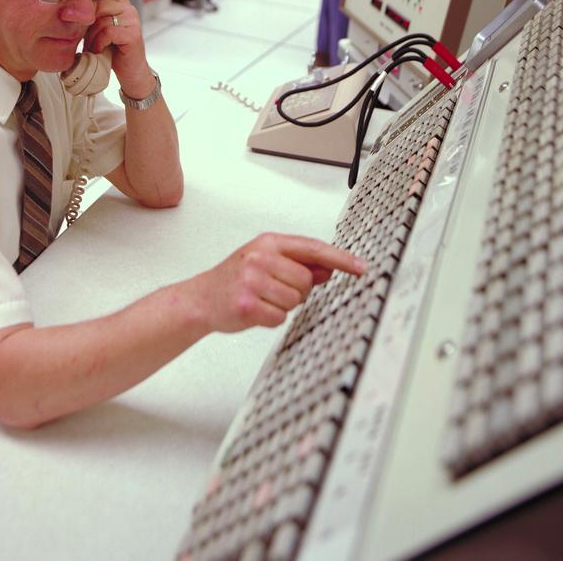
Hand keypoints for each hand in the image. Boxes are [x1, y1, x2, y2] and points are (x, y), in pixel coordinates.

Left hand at [85, 0, 152, 95]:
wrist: (130, 71)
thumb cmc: (113, 50)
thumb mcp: (98, 29)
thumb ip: (89, 17)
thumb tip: (69, 10)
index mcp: (119, 2)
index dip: (83, 12)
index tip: (77, 25)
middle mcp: (128, 8)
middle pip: (97, 7)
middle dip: (87, 26)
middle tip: (86, 40)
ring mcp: (132, 20)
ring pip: (101, 21)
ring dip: (92, 38)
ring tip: (93, 48)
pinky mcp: (133, 34)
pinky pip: (108, 32)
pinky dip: (100, 43)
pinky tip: (100, 50)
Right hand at [186, 234, 366, 332]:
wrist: (201, 299)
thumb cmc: (235, 280)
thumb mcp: (267, 263)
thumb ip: (300, 265)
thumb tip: (331, 268)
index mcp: (268, 243)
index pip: (313, 248)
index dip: (341, 259)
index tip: (361, 267)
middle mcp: (260, 257)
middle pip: (306, 280)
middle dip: (297, 291)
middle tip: (274, 290)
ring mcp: (252, 280)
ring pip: (295, 300)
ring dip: (283, 306)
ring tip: (263, 300)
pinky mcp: (247, 304)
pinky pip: (280, 317)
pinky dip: (272, 319)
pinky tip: (256, 311)